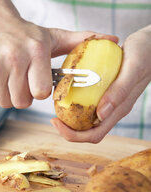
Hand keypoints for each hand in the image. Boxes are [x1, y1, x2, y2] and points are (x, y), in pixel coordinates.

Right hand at [0, 0, 117, 108]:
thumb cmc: (28, 35)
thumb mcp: (55, 37)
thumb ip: (82, 40)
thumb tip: (112, 40)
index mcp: (37, 51)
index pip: (41, 92)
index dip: (41, 92)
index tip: (39, 85)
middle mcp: (15, 58)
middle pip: (22, 102)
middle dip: (25, 97)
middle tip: (26, 83)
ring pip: (5, 102)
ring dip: (10, 95)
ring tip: (14, 79)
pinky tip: (2, 78)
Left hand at [51, 26, 150, 142]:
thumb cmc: (146, 53)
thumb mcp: (133, 68)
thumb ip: (119, 92)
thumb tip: (101, 115)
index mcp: (119, 109)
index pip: (95, 134)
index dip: (74, 135)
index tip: (56, 122)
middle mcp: (113, 109)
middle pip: (88, 131)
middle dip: (69, 130)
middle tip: (53, 118)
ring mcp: (110, 102)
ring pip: (88, 120)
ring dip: (71, 119)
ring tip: (58, 107)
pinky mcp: (107, 93)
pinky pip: (90, 104)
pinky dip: (77, 103)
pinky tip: (69, 92)